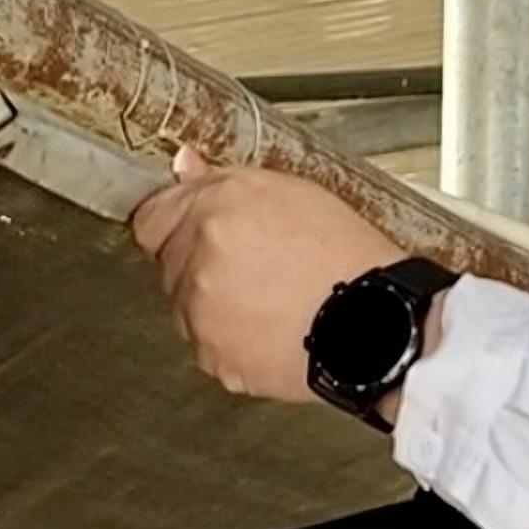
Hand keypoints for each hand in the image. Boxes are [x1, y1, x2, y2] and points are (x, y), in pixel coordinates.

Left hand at [129, 146, 409, 404]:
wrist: (376, 323)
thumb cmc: (346, 257)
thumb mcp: (291, 192)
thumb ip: (223, 180)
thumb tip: (184, 167)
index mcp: (212, 214)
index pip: (152, 220)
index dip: (176, 224)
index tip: (195, 233)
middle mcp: (196, 264)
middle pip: (170, 267)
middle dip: (200, 266)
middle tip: (256, 270)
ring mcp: (202, 317)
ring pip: (187, 312)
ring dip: (215, 308)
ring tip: (270, 303)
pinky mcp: (217, 361)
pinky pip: (211, 350)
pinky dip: (234, 345)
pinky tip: (274, 331)